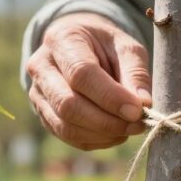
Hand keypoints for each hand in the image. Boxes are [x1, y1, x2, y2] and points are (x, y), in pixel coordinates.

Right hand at [26, 13, 151, 149]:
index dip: (110, 97)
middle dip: (106, 121)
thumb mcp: (126, 46)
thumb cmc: (106, 45)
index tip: (137, 110)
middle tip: (137, 124)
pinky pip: (66, 136)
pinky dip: (95, 141)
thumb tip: (143, 105)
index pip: (81, 74)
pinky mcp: (42, 113)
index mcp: (61, 39)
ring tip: (129, 129)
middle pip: (68, 104)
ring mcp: (37, 92)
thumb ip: (135, 72)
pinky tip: (115, 134)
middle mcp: (41, 66)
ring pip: (65, 125)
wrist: (80, 45)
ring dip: (102, 134)